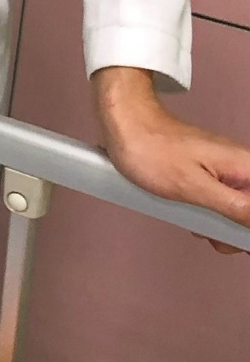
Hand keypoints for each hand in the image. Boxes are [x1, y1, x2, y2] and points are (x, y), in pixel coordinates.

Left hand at [94, 67, 249, 249]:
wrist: (125, 124)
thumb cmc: (152, 151)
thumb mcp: (194, 187)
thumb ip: (235, 208)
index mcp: (247, 168)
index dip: (247, 229)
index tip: (232, 237)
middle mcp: (242, 167)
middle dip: (235, 230)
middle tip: (209, 232)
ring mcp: (225, 170)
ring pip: (238, 209)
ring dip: (219, 223)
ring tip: (194, 221)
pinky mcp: (209, 173)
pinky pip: (219, 200)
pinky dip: (207, 212)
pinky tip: (190, 214)